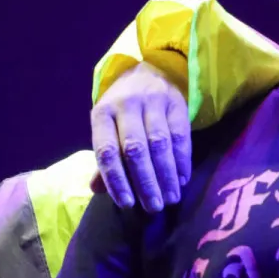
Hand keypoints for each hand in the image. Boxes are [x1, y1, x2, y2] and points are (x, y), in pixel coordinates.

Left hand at [90, 61, 190, 212]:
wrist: (147, 71)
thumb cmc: (124, 110)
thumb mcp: (108, 127)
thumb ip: (104, 159)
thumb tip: (96, 190)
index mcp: (102, 113)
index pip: (106, 151)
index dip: (116, 179)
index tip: (127, 204)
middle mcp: (126, 105)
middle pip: (135, 149)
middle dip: (145, 182)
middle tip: (153, 207)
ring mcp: (152, 101)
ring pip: (160, 144)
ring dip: (166, 175)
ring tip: (170, 198)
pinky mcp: (176, 102)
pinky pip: (181, 136)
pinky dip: (182, 161)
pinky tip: (182, 179)